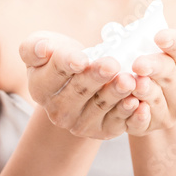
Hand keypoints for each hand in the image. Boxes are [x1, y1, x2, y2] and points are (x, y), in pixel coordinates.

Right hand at [19, 31, 141, 139]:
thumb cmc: (60, 56)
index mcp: (40, 89)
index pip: (54, 74)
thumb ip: (35, 47)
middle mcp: (58, 112)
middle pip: (79, 92)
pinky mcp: (105, 130)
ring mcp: (81, 124)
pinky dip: (131, 115)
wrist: (79, 80)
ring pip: (101, 106)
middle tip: (111, 65)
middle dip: (96, 78)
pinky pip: (119, 123)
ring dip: (116, 94)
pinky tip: (140, 104)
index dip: (67, 64)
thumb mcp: (41, 45)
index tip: (81, 59)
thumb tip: (42, 49)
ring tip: (129, 81)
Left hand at [126, 23, 175, 135]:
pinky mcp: (150, 124)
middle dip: (155, 68)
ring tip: (131, 80)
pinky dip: (136, 115)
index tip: (160, 36)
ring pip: (154, 99)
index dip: (175, 45)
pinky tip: (130, 103)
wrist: (156, 74)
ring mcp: (170, 113)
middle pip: (169, 77)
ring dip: (143, 91)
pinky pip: (142, 122)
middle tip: (139, 63)